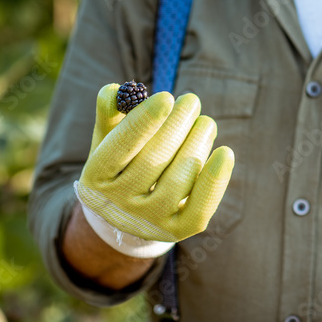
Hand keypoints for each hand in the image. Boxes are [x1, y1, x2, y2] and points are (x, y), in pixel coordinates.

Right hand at [74, 83, 233, 245]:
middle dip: (177, 125)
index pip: (117, 149)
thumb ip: (110, 114)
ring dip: (197, 143)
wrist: (131, 211)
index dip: (143, 123)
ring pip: (179, 179)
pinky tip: (225, 153)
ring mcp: (149, 222)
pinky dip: (215, 180)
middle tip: (191, 101)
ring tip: (206, 122)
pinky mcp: (178, 230)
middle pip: (153, 161)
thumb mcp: (109, 138)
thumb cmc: (123, 162)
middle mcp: (118, 206)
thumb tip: (114, 91)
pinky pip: (200, 206)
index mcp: (95, 180)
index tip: (166, 97)